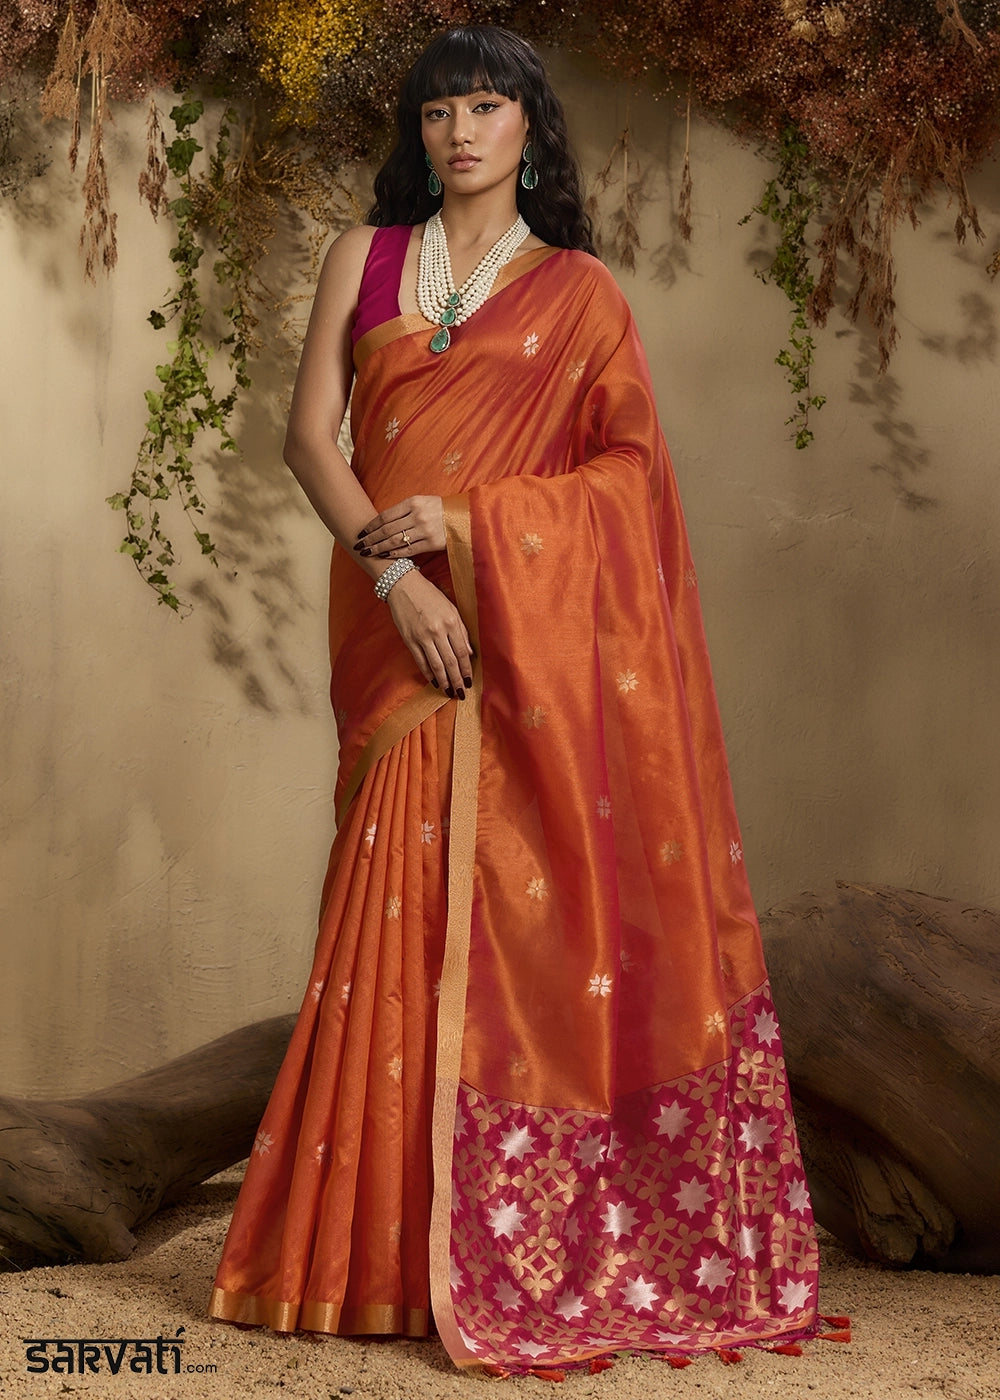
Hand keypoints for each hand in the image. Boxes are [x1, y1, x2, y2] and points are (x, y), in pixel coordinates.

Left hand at [354, 496, 445, 559]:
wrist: (465, 516)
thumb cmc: (440, 509)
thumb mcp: (422, 501)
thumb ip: (404, 510)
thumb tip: (382, 522)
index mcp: (413, 502)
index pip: (386, 515)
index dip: (371, 525)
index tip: (362, 532)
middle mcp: (417, 516)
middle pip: (387, 530)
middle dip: (371, 539)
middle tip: (359, 545)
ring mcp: (425, 530)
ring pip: (396, 541)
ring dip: (379, 548)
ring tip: (368, 552)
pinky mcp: (432, 543)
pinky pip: (409, 550)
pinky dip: (395, 554)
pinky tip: (385, 556)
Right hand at [386, 569, 473, 698]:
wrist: (403, 585)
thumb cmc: (430, 595)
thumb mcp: (451, 608)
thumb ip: (462, 630)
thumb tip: (470, 653)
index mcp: (451, 621)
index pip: (462, 652)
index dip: (466, 670)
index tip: (469, 681)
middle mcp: (437, 630)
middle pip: (450, 662)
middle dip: (456, 680)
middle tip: (460, 693)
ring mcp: (422, 636)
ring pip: (436, 665)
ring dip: (444, 681)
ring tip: (449, 692)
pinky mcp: (409, 639)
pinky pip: (420, 661)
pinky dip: (428, 673)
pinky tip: (434, 681)